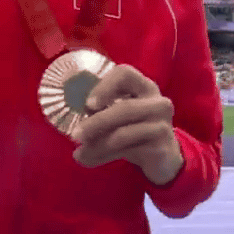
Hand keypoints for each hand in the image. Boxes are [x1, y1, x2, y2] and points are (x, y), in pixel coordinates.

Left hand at [71, 64, 182, 184]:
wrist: (163, 158)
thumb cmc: (134, 130)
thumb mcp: (119, 116)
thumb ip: (100, 112)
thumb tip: (70, 120)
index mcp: (144, 87)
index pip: (125, 73)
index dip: (105, 86)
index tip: (88, 104)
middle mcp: (158, 102)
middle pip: (126, 108)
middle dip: (97, 122)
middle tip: (75, 134)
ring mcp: (162, 125)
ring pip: (124, 133)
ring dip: (97, 144)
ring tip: (79, 152)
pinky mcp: (162, 147)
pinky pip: (127, 150)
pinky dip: (103, 156)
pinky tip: (87, 160)